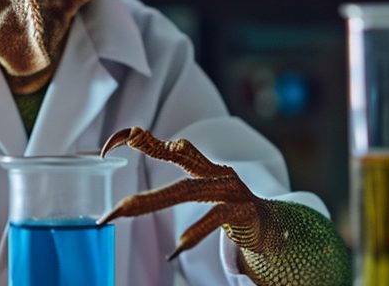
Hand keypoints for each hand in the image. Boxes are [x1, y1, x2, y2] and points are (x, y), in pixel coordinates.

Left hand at [100, 127, 351, 285]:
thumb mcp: (201, 192)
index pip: (170, 146)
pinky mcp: (242, 209)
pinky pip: (214, 219)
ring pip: (187, 190)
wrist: (275, 226)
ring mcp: (229, 188)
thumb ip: (173, 189)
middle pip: (178, 158)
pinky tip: (176, 247)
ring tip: (126, 208)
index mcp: (203, 166)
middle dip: (145, 160)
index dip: (144, 141)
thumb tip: (134, 195)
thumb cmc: (230, 207)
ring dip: (154, 199)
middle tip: (117, 161)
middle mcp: (215, 171)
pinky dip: (194, 233)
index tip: (113, 141)